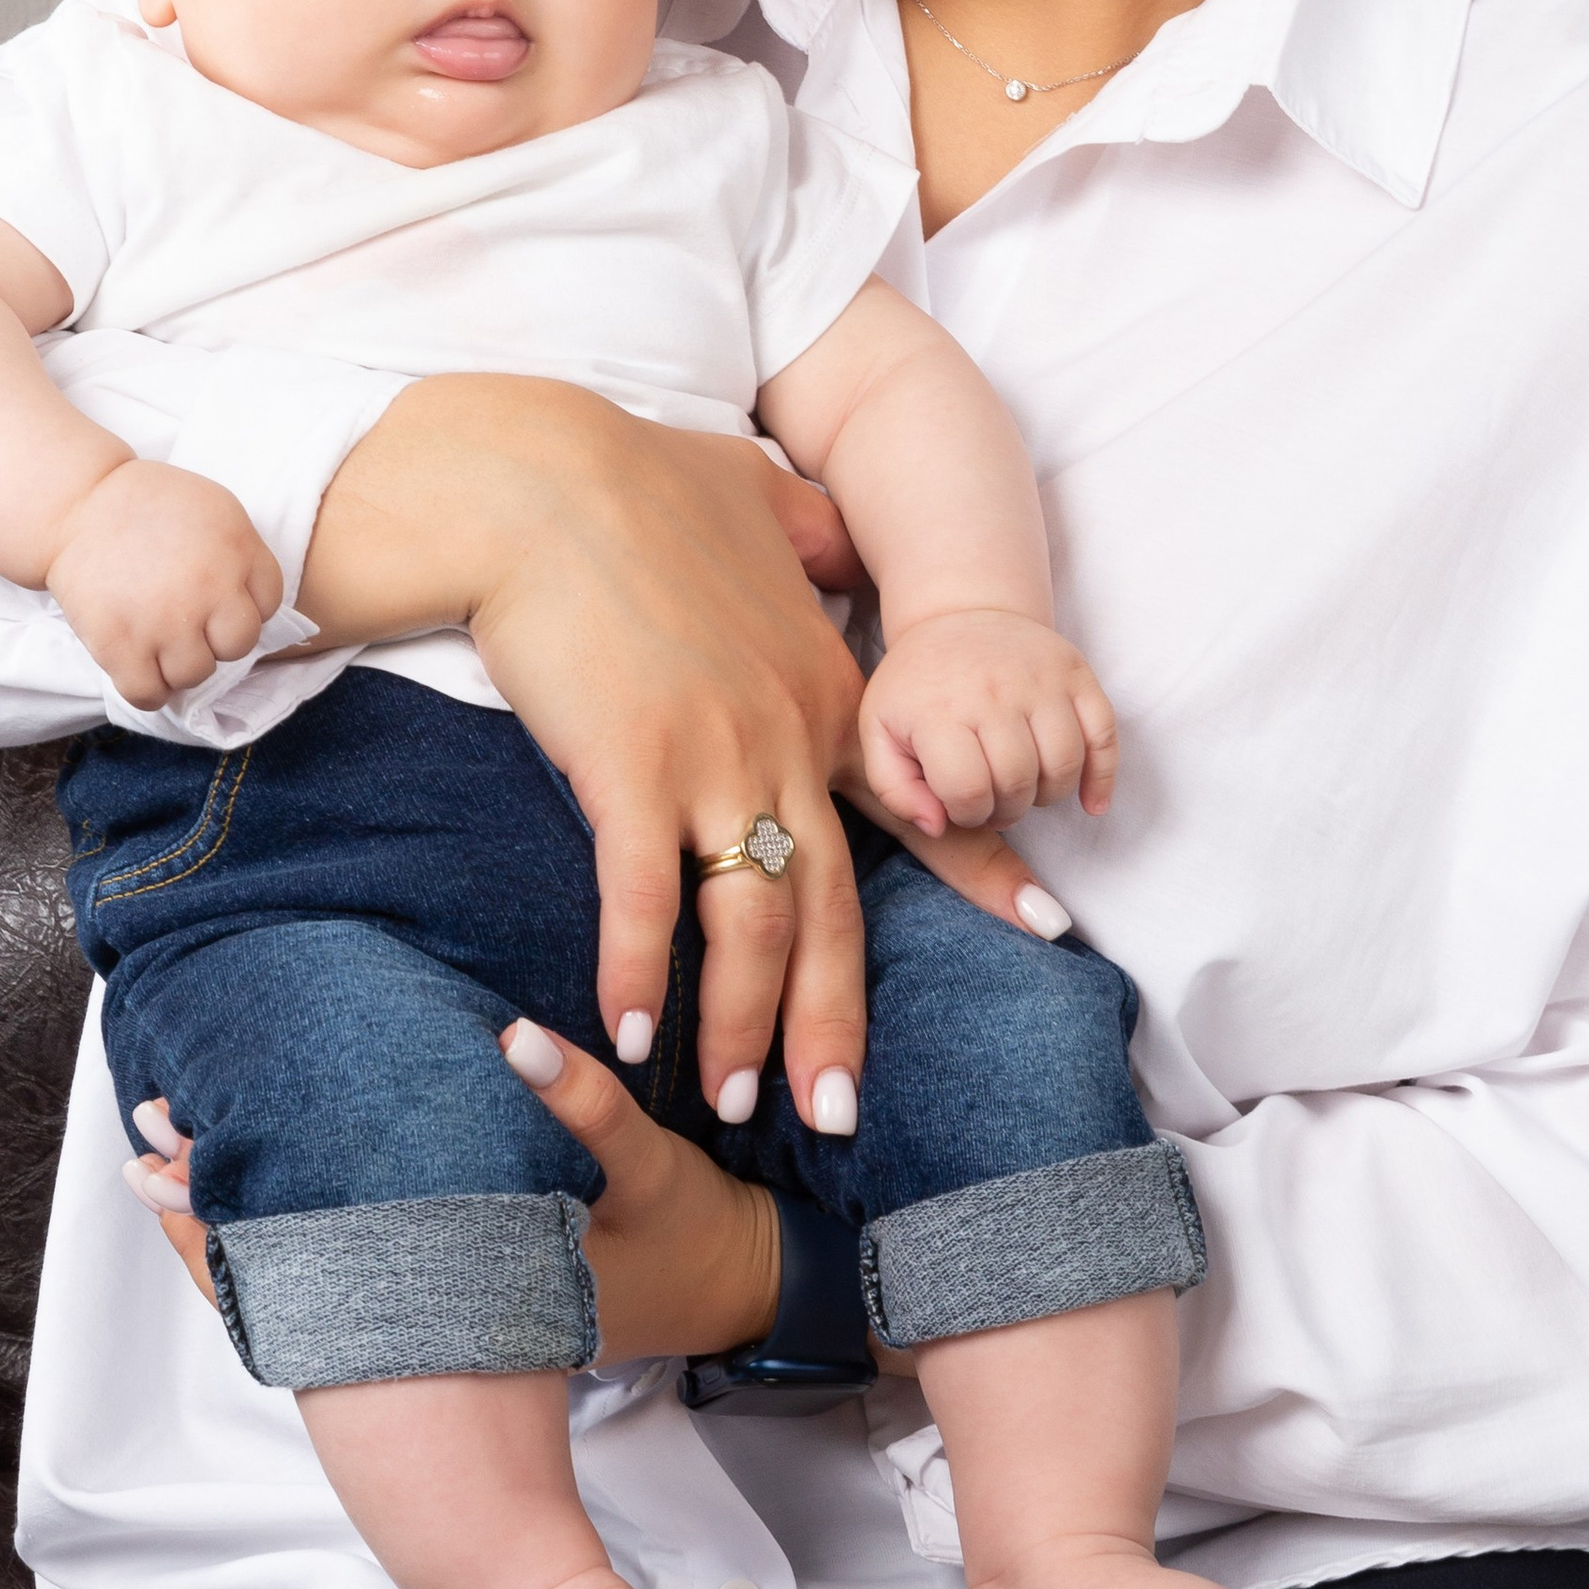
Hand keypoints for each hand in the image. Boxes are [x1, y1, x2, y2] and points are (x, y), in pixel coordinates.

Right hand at [46, 459, 285, 711]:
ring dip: (181, 664)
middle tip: (190, 622)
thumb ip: (242, 552)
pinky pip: (148, 694)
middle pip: (238, 645)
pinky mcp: (119, 645)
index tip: (218, 600)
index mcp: (237, 550)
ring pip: (195, 674)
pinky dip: (149, 691)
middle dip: (217, 637)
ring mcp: (163, 621)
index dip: (243, 605)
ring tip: (161, 641)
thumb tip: (253, 603)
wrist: (77, 504)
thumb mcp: (216, 508)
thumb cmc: (148, 502)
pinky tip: (141, 669)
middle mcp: (208, 589)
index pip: (268, 605)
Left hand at [120, 1056, 797, 1368]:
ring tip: (175, 1160)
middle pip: (300, 1260)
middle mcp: (440, 1304)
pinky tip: (261, 1183)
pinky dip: (297, 1229)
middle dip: (225, 1194)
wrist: (718, 1291)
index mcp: (471, 1271)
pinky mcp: (454, 1293)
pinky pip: (351, 1273)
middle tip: (152, 1135)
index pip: (323, 1239)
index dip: (241, 1192)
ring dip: (250, 1210)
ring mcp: (441, 1308)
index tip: (172, 1141)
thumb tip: (511, 1038)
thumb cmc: (677, 1223)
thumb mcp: (641, 1161)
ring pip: (316, 1273)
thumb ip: (580, 1098)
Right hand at [298, 379, 1063, 1123]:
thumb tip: (832, 534)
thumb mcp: (756, 496)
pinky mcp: (629, 770)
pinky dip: (637, 974)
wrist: (541, 476)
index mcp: (823, 689)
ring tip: (731, 1101)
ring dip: (743, 1025)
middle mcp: (786, 738)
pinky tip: (625, 1035)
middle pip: (832, 909)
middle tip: (840, 1112)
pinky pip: (645, 900)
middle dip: (838, 1021)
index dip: (983, 871)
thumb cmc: (634, 478)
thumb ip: (809, 533)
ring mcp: (713, 759)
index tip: (1047, 931)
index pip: (919, 801)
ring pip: (750, 924)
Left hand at [856, 613, 1118, 835]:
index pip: (968, 790)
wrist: (959, 614)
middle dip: (1006, 809)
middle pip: (1018, 783)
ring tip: (1026, 788)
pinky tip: (1090, 801)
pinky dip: (1102, 777)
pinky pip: (1104, 735)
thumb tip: (937, 825)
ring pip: (1063, 765)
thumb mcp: (879, 731)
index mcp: (938, 708)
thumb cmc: (917, 685)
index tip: (961, 804)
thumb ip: (894, 790)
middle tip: (994, 800)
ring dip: (1047, 795)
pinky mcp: (1075, 673)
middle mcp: (992, 691)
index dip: (967, 814)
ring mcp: (1040, 680)